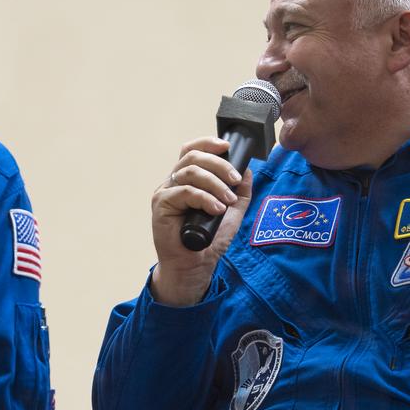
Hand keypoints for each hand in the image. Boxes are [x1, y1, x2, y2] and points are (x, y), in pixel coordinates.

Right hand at [150, 137, 253, 305]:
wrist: (195, 266)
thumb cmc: (209, 240)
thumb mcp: (232, 213)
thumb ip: (241, 192)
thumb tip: (247, 170)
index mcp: (188, 180)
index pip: (192, 150)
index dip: (207, 143)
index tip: (227, 146)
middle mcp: (174, 182)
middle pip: (192, 157)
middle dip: (218, 164)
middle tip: (234, 180)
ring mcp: (166, 192)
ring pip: (189, 171)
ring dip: (214, 182)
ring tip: (228, 200)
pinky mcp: (162, 205)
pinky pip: (184, 191)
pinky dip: (204, 198)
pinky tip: (216, 209)